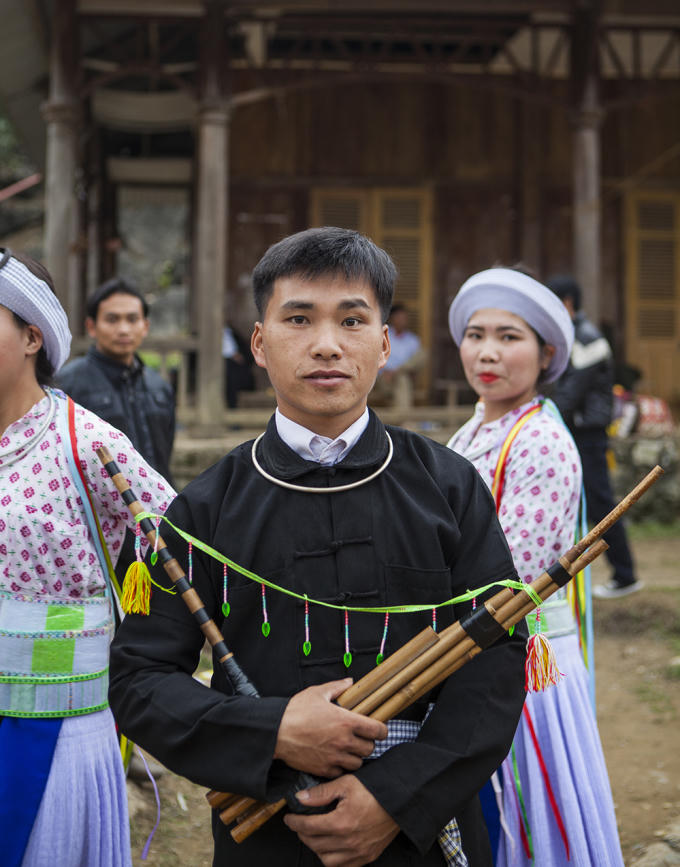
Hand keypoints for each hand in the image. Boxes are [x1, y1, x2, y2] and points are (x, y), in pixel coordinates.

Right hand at [274, 679, 387, 777]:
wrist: (276, 732)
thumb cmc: (296, 711)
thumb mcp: (317, 693)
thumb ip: (337, 687)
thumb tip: (350, 682)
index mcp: (346, 721)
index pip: (377, 730)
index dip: (381, 730)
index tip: (378, 729)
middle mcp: (344, 741)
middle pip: (370, 749)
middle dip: (367, 743)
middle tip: (360, 738)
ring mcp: (335, 757)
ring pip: (358, 763)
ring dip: (355, 756)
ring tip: (348, 749)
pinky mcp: (324, 769)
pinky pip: (341, 772)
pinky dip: (341, 767)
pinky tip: (335, 758)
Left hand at [284, 775, 398, 865]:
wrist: (400, 800)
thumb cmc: (374, 790)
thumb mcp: (346, 784)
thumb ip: (321, 793)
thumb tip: (300, 798)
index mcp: (341, 823)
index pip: (308, 827)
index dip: (294, 822)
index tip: (289, 818)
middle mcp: (348, 842)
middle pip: (314, 844)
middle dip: (302, 834)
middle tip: (300, 825)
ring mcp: (359, 852)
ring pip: (327, 860)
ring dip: (316, 849)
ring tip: (315, 836)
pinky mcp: (367, 857)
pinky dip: (334, 860)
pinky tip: (331, 848)